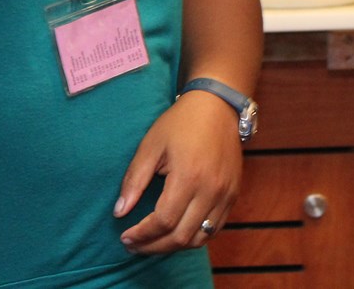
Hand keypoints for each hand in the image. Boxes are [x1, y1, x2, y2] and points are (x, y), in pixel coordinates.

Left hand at [115, 92, 242, 253]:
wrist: (218, 106)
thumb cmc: (181, 123)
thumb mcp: (151, 145)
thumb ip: (135, 180)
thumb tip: (120, 212)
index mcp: (188, 177)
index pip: (163, 221)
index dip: (142, 235)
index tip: (125, 237)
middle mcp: (210, 190)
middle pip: (181, 237)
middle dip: (153, 247)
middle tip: (134, 245)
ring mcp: (226, 195)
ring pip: (200, 238)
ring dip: (174, 246)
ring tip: (153, 243)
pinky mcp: (233, 195)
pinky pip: (215, 229)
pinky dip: (195, 237)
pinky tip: (177, 232)